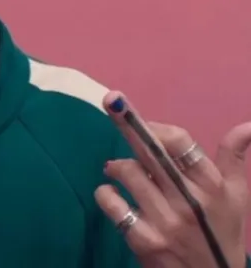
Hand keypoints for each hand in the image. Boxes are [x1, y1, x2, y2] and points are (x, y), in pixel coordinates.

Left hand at [95, 91, 249, 267]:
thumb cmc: (221, 232)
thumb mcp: (238, 197)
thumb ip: (235, 158)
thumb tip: (248, 125)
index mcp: (212, 185)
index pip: (181, 142)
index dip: (158, 127)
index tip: (142, 122)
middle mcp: (189, 200)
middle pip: (151, 151)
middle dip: (128, 122)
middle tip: (112, 100)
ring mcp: (166, 221)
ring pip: (128, 172)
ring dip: (117, 166)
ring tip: (117, 170)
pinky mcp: (145, 241)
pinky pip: (113, 204)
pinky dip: (105, 193)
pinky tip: (110, 194)